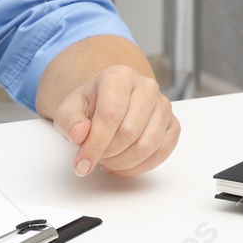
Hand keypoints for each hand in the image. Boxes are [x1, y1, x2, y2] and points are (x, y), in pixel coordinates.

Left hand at [51, 65, 179, 176]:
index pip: (110, 114)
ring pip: (148, 145)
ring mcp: (163, 105)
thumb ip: (70, 122)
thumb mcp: (69, 110)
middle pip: (129, 131)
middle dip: (108, 153)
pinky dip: (141, 166)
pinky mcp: (173, 124)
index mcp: (119, 76)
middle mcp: (146, 87)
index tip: (81, 165)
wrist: (107, 102)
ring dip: (123, 162)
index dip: (95, 144)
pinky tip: (123, 166)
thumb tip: (79, 135)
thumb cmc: (89, 106)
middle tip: (94, 158)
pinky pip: (162, 152)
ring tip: (106, 161)